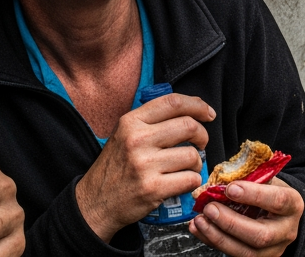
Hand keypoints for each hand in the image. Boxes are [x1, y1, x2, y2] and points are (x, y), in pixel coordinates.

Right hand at [74, 92, 214, 241]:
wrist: (95, 202)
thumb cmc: (115, 167)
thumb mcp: (124, 134)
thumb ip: (150, 120)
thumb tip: (188, 111)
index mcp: (131, 122)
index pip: (173, 102)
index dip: (197, 105)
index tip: (208, 113)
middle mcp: (137, 140)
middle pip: (188, 126)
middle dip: (202, 135)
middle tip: (201, 143)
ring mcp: (145, 165)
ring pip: (192, 155)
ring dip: (197, 163)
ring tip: (187, 167)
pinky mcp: (153, 188)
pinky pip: (190, 179)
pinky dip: (192, 181)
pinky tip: (182, 182)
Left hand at [189, 178, 302, 256]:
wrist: (280, 213)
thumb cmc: (271, 192)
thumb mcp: (267, 179)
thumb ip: (249, 178)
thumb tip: (221, 180)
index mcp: (292, 205)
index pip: (278, 201)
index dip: (254, 195)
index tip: (230, 188)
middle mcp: (286, 231)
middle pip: (261, 235)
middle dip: (231, 223)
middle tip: (210, 208)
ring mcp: (272, 249)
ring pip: (245, 252)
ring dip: (218, 236)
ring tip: (200, 220)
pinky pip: (233, 255)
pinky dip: (212, 241)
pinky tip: (199, 229)